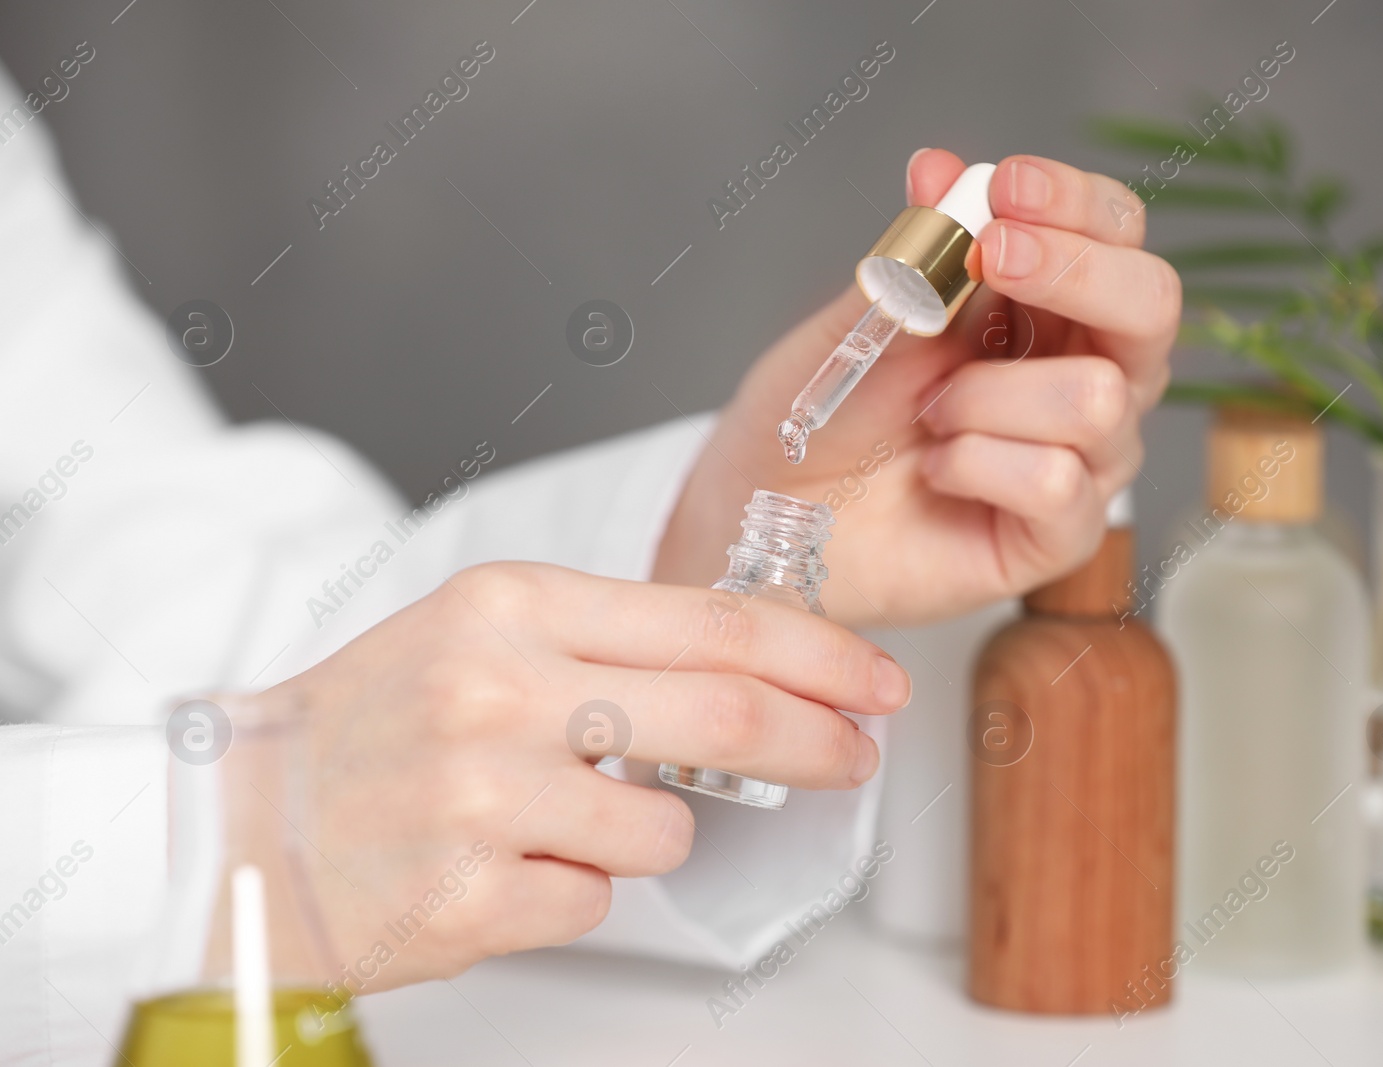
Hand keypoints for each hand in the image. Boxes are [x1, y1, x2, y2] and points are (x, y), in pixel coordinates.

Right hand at [262, 562, 909, 990]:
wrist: (245, 822)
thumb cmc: (372, 721)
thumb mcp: (485, 633)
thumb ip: (612, 642)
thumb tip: (756, 671)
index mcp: (513, 605)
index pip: (713, 624)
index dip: (817, 657)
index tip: (872, 682)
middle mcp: (501, 690)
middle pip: (727, 718)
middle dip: (820, 740)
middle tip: (858, 755)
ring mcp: (486, 798)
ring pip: (668, 831)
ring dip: (649, 833)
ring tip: (558, 818)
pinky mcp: (472, 896)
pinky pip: (598, 899)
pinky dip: (577, 887)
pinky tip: (505, 863)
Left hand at [654, 149, 1179, 626]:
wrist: (777, 509)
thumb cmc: (829, 410)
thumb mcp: (863, 316)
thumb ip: (914, 252)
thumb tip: (943, 171)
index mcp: (1051, 305)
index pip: (1117, 232)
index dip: (1075, 202)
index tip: (1007, 187)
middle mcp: (1088, 375)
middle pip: (1154, 305)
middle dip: (1075, 271)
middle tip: (993, 257)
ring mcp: (1085, 459)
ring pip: (1096, 398)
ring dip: (986, 395)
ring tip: (929, 414)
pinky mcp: (1061, 535)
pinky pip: (1058, 483)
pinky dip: (976, 464)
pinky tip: (936, 471)